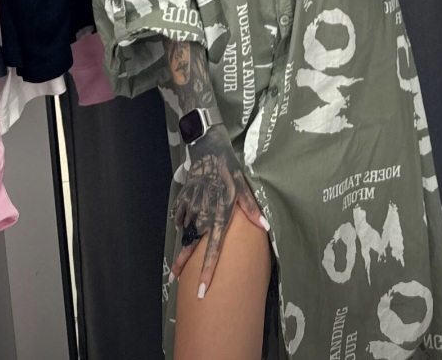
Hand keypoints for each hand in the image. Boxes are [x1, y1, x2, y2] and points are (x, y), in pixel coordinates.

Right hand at [170, 125, 267, 296]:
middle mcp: (203, 215)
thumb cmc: (230, 171)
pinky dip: (182, 220)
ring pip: (186, 230)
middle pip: (192, 246)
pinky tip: (188, 217)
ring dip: (186, 237)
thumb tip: (266, 227)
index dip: (208, 272)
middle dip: (183, 263)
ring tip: (191, 233)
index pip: (214, 250)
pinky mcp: (182, 200)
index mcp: (220, 216)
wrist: (209, 150)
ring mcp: (190, 208)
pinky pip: (179, 217)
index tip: (201, 291)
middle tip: (175, 277)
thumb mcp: (244, 188)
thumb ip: (252, 210)